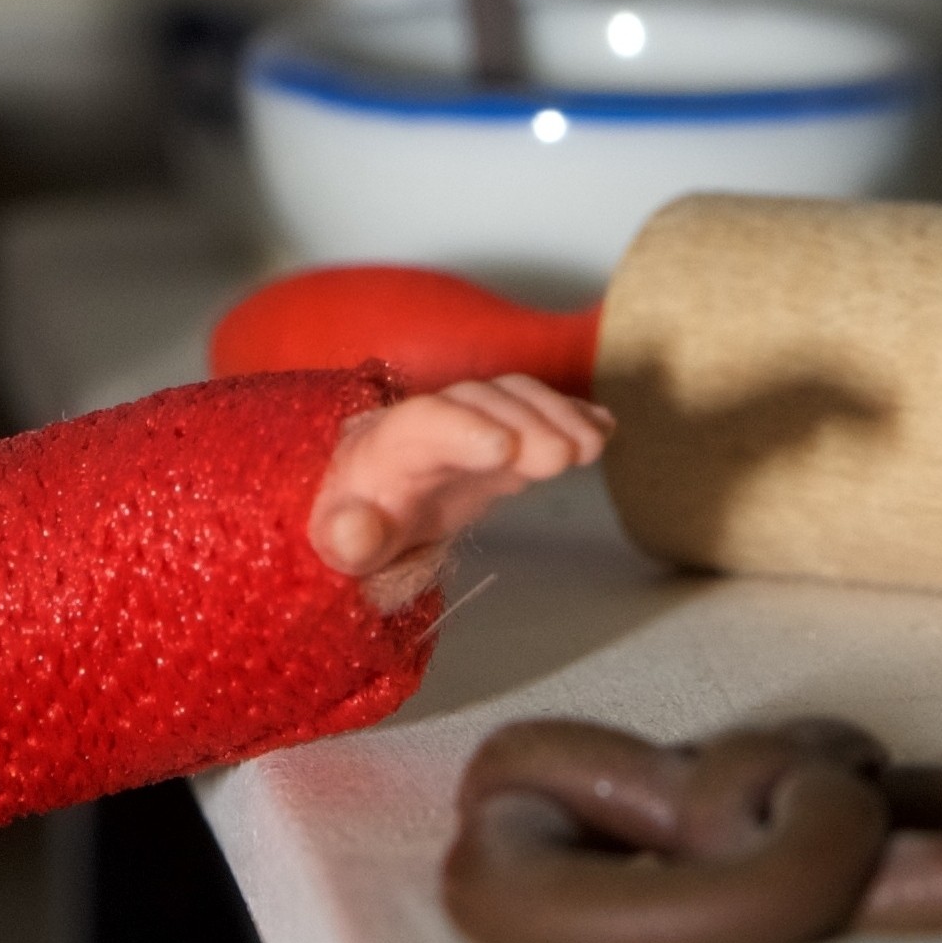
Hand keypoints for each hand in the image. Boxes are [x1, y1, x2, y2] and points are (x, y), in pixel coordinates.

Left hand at [310, 375, 611, 607]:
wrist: (362, 501)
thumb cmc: (351, 524)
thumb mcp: (339, 544)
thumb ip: (345, 540)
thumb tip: (354, 531)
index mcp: (383, 446)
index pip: (421, 422)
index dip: (463, 428)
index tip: (504, 450)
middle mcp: (429, 422)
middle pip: (477, 402)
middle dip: (524, 422)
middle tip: (564, 456)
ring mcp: (469, 424)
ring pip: (511, 398)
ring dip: (555, 415)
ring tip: (591, 446)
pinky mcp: (501, 436)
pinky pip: (535, 413)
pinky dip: (570, 416)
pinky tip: (602, 428)